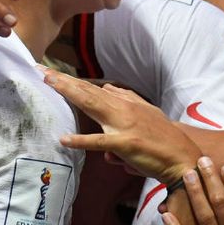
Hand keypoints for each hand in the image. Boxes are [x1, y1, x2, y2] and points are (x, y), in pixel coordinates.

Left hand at [43, 68, 200, 182]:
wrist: (182, 154)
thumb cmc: (163, 137)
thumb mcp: (146, 112)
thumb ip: (127, 99)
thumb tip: (109, 88)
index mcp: (125, 104)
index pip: (92, 88)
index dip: (70, 80)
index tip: (51, 72)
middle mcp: (122, 110)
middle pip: (87, 92)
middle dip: (63, 81)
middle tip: (41, 70)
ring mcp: (123, 125)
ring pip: (92, 105)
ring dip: (70, 94)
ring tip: (50, 85)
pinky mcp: (126, 144)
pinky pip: (99, 142)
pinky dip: (82, 141)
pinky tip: (65, 139)